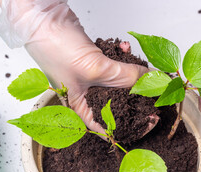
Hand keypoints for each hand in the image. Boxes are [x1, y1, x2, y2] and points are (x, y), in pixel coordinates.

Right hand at [0, 0, 147, 133]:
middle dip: (137, 96)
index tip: (149, 120)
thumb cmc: (55, 49)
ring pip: (119, 79)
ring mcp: (91, 74)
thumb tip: (151, 79)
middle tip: (155, 94)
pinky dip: (122, 55)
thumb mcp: (96, 69)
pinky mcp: (94, 58)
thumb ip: (126, 76)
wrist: (45, 18)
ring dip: (131, 70)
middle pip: (118, 101)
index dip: (130, 125)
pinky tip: (125, 48)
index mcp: (80, 105)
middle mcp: (86, 93)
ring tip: (140, 64)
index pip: (107, 124)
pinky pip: (115, 62)